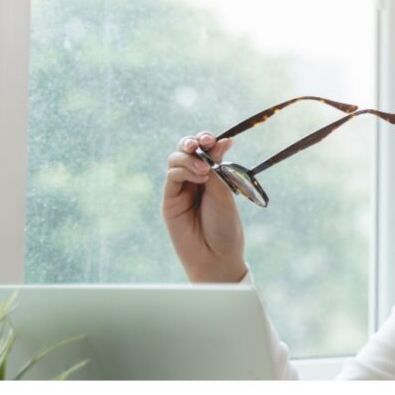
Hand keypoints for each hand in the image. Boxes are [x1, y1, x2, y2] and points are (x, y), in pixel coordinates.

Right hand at [162, 132, 247, 282]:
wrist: (216, 255)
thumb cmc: (224, 226)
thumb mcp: (224, 192)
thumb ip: (217, 167)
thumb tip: (223, 140)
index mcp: (212, 176)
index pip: (205, 150)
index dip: (207, 140)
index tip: (216, 139)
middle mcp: (195, 180)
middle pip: (185, 150)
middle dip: (192, 142)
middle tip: (202, 143)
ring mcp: (180, 189)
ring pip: (175, 160)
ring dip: (190, 158)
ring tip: (205, 171)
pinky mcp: (169, 199)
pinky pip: (172, 176)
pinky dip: (184, 170)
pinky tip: (199, 178)